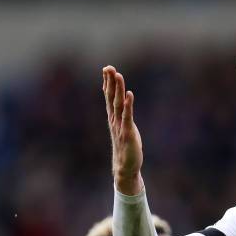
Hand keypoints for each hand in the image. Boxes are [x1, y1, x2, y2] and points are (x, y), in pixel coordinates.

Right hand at [103, 65, 143, 194]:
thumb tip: (122, 106)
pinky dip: (128, 105)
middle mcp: (115, 120)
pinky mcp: (128, 133)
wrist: (126, 167)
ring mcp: (120, 126)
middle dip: (110, 82)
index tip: (107, 69)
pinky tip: (129, 95)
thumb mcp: (124, 129)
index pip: (109, 97)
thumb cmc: (126, 148)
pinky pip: (127, 117)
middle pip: (111, 98)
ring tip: (118, 76)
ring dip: (118, 90)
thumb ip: (122, 117)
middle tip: (109, 67)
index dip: (108, 83)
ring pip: (118, 104)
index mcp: (114, 118)